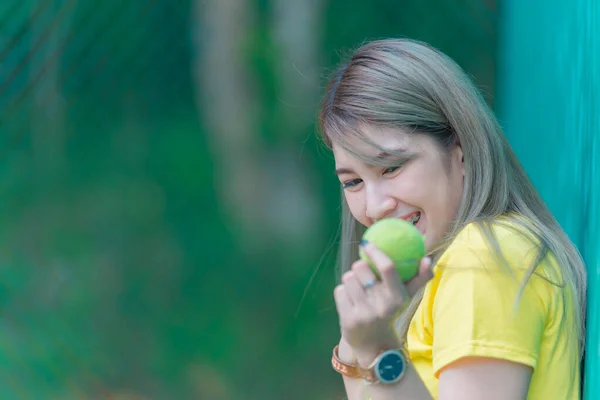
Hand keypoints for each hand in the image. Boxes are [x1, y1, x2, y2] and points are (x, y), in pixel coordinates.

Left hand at [334, 241, 432, 364]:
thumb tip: (426, 258)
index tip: (368, 243)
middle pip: (360, 268)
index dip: (376, 252)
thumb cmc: (390, 311)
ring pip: (348, 278)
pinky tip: (352, 302)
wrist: (374, 343)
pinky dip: (344, 293)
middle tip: (363, 274)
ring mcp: (364, 314)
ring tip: (359, 290)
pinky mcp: (348, 319)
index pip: (388, 268)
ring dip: (351, 280)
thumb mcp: (406, 297)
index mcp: (398, 298)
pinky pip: (340, 290)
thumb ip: (419, 277)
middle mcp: (382, 306)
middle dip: (359, 267)